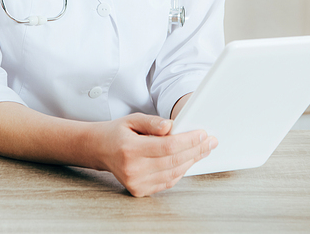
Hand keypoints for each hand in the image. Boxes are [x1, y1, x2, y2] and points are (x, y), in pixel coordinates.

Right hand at [91, 113, 216, 196]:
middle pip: (173, 161)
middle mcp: (133, 169)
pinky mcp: (140, 190)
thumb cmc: (118, 132)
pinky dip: (180, 171)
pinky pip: (167, 182)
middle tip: (210, 141)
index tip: (202, 134)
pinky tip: (188, 160)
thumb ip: (152, 122)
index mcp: (130, 149)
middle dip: (195, 150)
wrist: (100, 150)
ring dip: (191, 161)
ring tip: (203, 149)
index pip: (167, 146)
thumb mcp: (132, 119)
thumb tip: (171, 126)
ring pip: (173, 173)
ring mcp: (136, 183)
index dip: (188, 140)